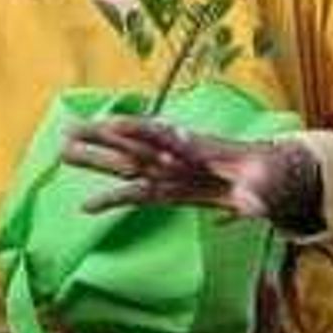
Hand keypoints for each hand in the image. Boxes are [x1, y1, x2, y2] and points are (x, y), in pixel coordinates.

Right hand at [60, 119, 324, 234]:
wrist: (269, 177)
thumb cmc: (266, 176)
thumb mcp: (264, 185)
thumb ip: (256, 196)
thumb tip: (256, 205)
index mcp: (201, 149)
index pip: (165, 137)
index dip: (139, 131)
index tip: (112, 125)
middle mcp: (178, 158)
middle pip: (134, 147)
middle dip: (101, 138)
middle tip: (69, 131)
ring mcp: (170, 174)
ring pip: (126, 166)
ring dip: (96, 161)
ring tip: (63, 154)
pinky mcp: (168, 193)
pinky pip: (135, 196)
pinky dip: (111, 200)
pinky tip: (86, 207)